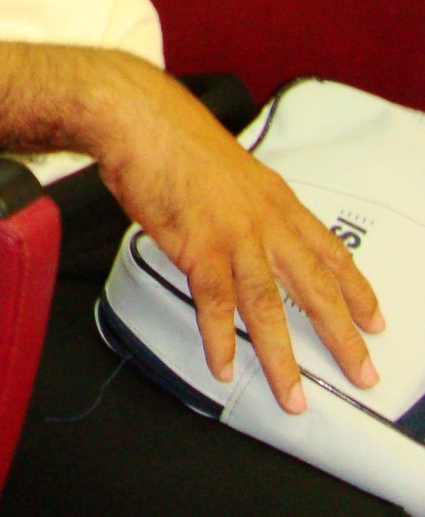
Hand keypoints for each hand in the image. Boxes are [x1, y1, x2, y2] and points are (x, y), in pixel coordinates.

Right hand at [91, 58, 383, 411]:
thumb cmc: (174, 137)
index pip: (330, 251)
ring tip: (293, 396)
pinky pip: (214, 304)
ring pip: (268, 306)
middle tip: (362, 372)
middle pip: (314, 287)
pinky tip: (224, 367)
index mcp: (276, 200)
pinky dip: (219, 340)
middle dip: (342, 335)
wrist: (141, 120)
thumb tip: (237, 227)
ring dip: (282, 357)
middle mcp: (265, 221)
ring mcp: (234, 236)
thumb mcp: (228, 168)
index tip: (376, 319)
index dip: (356, 288)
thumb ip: (240, 203)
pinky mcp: (199, 247)